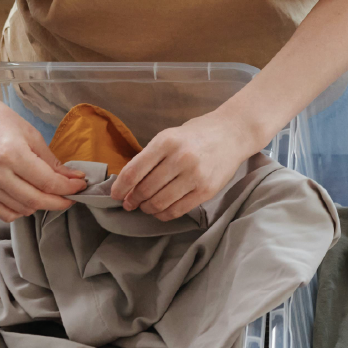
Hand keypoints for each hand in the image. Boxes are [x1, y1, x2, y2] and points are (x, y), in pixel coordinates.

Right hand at [0, 88, 85, 222]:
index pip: (47, 182)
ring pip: (21, 209)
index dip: (68, 187)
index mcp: (12, 154)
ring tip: (51, 194)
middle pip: (35, 200)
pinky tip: (29, 199)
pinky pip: (3, 213)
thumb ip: (51, 160)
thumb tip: (72, 178)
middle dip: (59, 202)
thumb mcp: (31, 134)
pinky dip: (20, 211)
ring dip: (41, 205)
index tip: (81, 185)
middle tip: (72, 196)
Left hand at [111, 109, 258, 220]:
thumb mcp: (170, 136)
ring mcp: (195, 176)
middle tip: (131, 203)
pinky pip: (177, 210)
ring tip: (146, 206)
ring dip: (147, 208)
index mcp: (166, 141)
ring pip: (159, 203)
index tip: (116, 195)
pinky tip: (161, 210)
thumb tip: (127, 183)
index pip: (134, 171)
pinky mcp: (206, 190)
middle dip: (133, 200)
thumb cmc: (196, 135)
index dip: (120, 187)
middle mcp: (180, 158)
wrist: (232, 134)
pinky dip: (163, 214)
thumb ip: (150, 157)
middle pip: (145, 189)